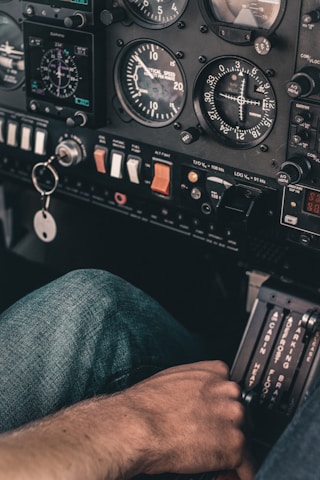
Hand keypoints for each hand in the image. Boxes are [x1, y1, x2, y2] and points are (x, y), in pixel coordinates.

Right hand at [121, 360, 255, 478]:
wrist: (138, 426)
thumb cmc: (147, 404)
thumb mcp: (175, 378)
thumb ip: (197, 383)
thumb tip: (199, 395)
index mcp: (216, 372)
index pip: (230, 390)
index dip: (222, 407)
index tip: (217, 417)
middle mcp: (230, 392)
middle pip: (240, 412)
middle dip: (228, 426)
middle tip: (209, 437)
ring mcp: (234, 418)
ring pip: (243, 436)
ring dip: (231, 447)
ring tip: (210, 454)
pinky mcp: (234, 446)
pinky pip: (246, 464)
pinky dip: (241, 472)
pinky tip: (235, 475)